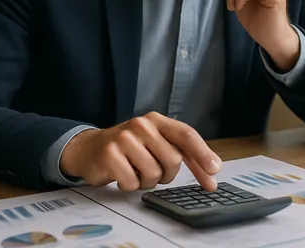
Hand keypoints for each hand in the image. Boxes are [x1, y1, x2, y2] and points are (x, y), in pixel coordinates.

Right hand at [60, 112, 221, 191]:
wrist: (89, 148)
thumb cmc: (129, 148)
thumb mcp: (155, 141)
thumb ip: (181, 152)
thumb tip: (212, 170)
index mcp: (157, 120)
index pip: (186, 134)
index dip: (203, 153)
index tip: (215, 169)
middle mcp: (142, 125)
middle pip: (172, 160)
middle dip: (167, 174)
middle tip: (154, 171)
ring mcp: (124, 139)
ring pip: (153, 174)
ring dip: (147, 181)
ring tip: (135, 171)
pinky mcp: (110, 156)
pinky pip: (132, 183)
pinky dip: (129, 185)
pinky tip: (122, 175)